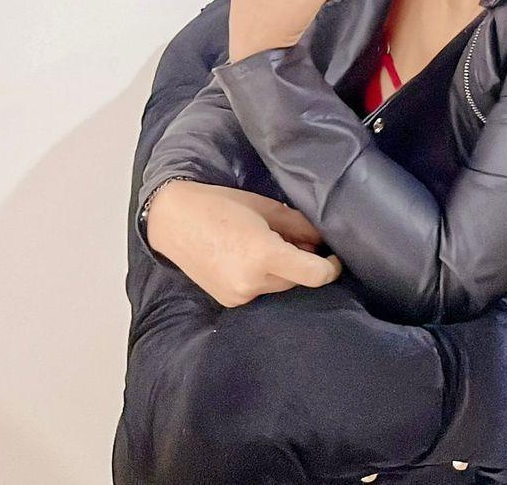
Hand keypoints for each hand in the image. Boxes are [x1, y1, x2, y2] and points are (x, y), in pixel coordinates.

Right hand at [146, 179, 344, 307]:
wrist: (173, 221)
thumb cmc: (222, 206)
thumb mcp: (267, 209)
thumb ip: (299, 227)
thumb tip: (321, 241)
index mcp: (264, 255)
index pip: (315, 275)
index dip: (331, 268)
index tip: (334, 257)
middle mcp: (252, 282)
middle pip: (298, 280)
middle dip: (304, 264)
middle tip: (295, 241)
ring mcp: (238, 296)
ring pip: (280, 287)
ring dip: (284, 272)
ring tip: (270, 246)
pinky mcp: (228, 301)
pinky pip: (260, 292)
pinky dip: (264, 278)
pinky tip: (250, 259)